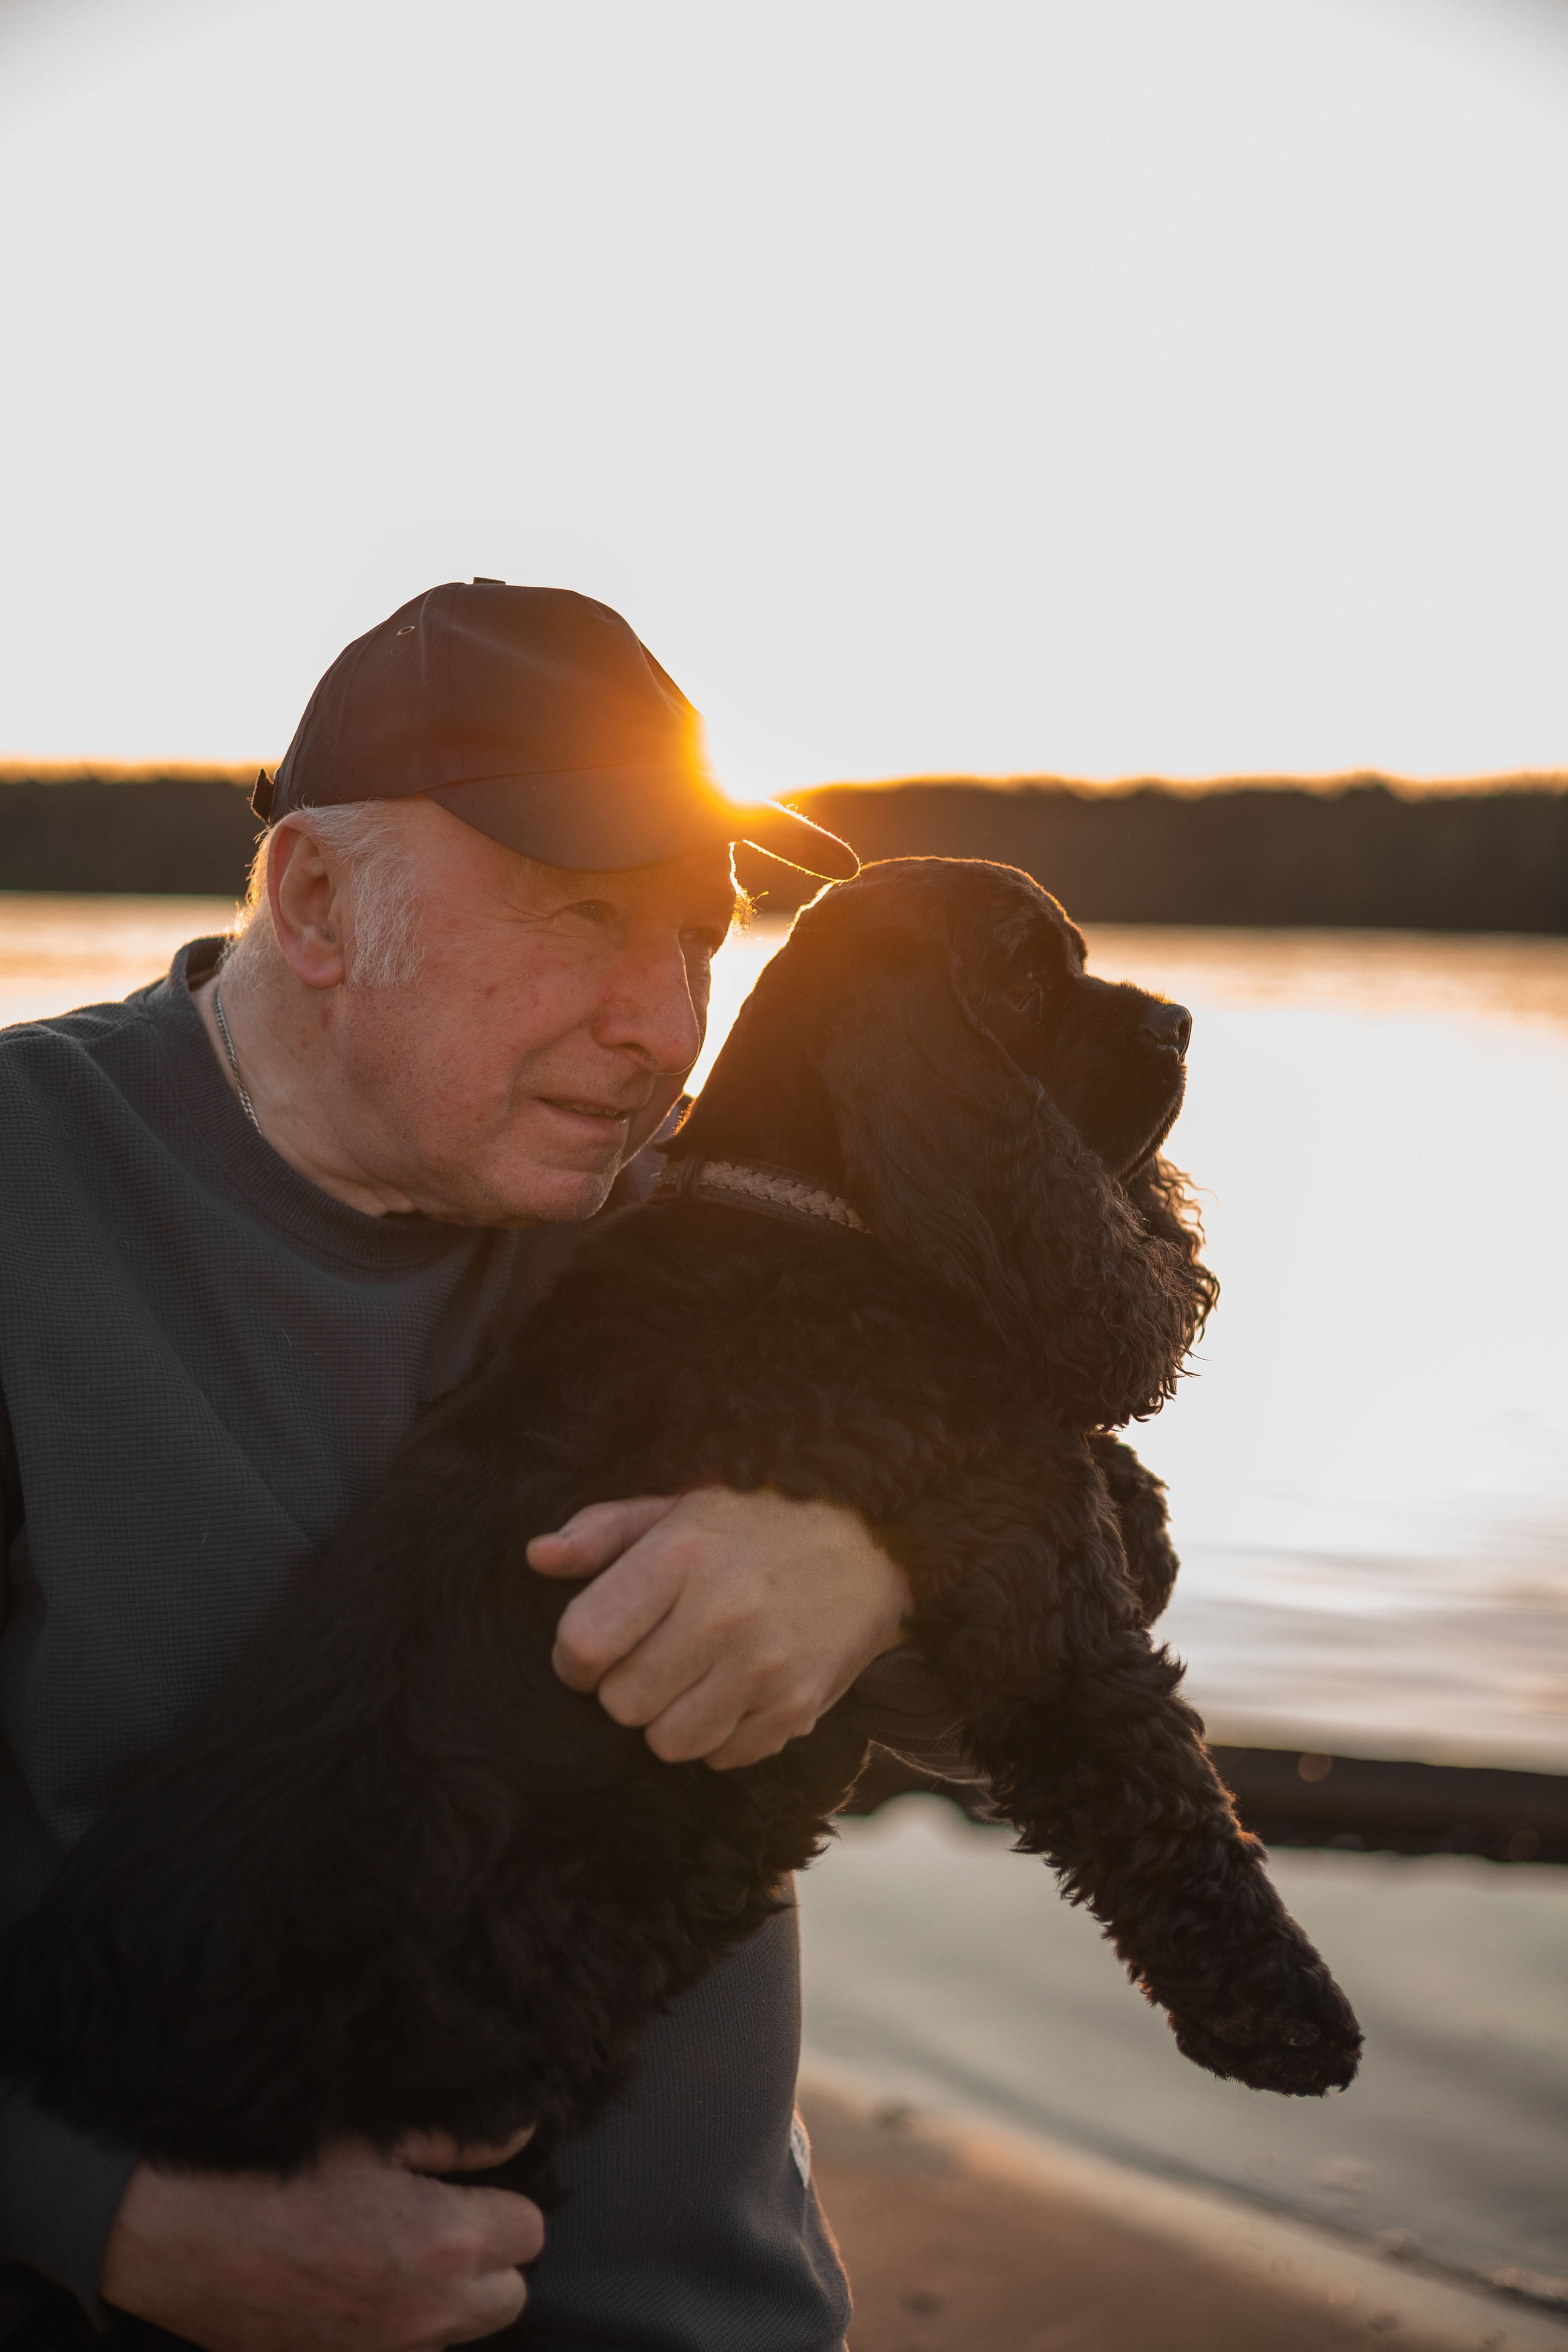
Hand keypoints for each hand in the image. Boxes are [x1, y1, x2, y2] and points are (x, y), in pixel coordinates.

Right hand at [100, 2127, 542, 2351]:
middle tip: (442, 2220)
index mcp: (444, 2244)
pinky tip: (362, 2289)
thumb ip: (460, 2139)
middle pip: (509, 2296)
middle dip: (489, 2259)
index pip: (530, 2231)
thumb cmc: (274, 2171)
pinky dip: (400, 2329)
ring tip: (397, 2253)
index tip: (469, 2186)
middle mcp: (425, 2314)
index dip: (503, 2201)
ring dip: (447, 2299)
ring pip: (458, 2333)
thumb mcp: (373, 2135)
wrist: (176, 2232)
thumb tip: (522, 2135)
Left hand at [528, 1488, 910, 1768]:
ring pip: (667, 1743)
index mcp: (683, 1556)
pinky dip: (717, 1735)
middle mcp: (724, 1613)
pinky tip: (732, 1691)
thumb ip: (603, 1533)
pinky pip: (721, 1757)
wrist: (873, 1542)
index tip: (592, 1648)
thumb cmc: (758, 1524)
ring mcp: (765, 1667)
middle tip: (650, 1659)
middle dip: (623, 1688)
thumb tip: (538, 1558)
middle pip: (621, 1703)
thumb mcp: (679, 1507)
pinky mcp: (796, 1708)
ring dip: (667, 1719)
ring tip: (690, 1678)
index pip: (586, 1644)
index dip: (575, 1657)